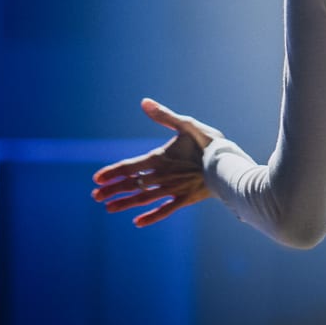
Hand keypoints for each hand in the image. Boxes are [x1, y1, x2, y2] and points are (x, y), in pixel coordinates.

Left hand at [91, 98, 224, 226]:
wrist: (229, 165)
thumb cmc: (209, 143)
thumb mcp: (187, 124)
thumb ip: (164, 116)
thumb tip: (144, 102)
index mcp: (160, 159)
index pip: (129, 167)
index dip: (112, 173)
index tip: (96, 180)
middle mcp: (162, 177)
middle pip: (132, 185)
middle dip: (113, 190)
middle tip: (96, 197)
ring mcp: (173, 190)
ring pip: (144, 199)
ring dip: (125, 203)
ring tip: (109, 208)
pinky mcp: (186, 199)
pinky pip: (165, 210)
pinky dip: (151, 217)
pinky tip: (138, 222)